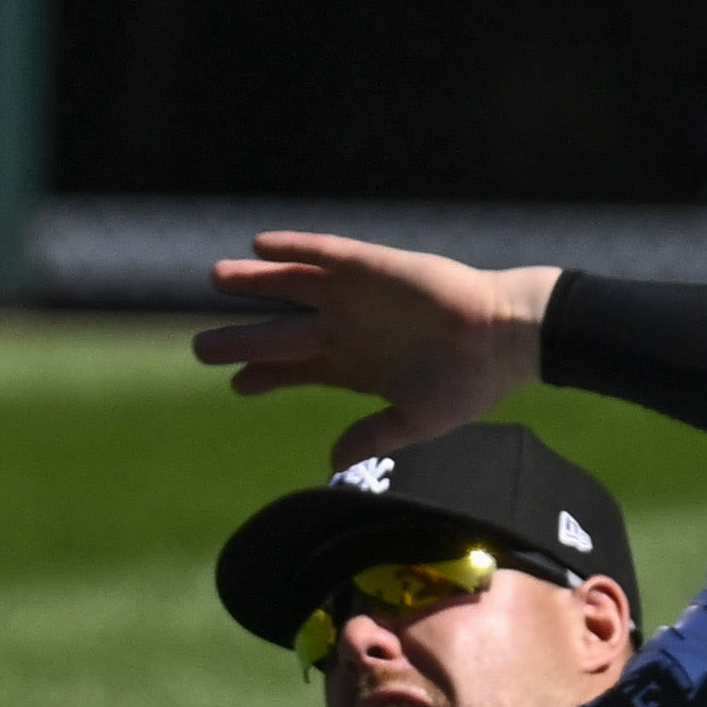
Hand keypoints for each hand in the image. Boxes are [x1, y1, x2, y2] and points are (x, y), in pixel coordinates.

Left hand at [192, 231, 557, 461]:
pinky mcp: (374, 268)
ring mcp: (358, 297)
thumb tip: (333, 462)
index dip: (264, 375)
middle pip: (283, 332)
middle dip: (241, 338)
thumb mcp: (416, 419)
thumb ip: (373, 435)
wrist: (507, 339)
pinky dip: (293, 247)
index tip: (236, 384)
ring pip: (294, 286)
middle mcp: (348, 329)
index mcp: (356, 367)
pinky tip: (261, 243)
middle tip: (200, 347)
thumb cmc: (469, 382)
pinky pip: (325, 254)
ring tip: (216, 276)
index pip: (297, 371)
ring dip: (257, 281)